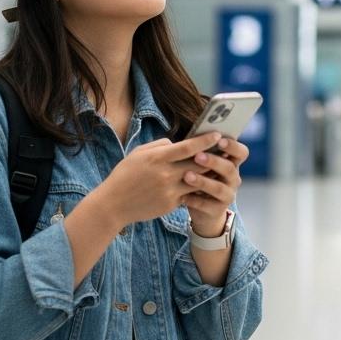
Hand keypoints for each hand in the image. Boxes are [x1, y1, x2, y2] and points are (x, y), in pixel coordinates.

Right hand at [97, 133, 221, 226]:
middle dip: (213, 156)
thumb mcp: (139, 153)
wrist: (113, 204)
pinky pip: (189, 194)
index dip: (205, 140)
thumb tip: (178, 143)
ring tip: (221, 167)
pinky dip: (197, 189)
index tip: (218, 134)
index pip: (187, 147)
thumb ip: (160, 146)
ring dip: (210, 174)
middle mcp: (165, 174)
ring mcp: (169, 190)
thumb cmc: (125, 175)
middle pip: (197, 163)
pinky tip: (206, 184)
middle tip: (227, 150)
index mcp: (157, 158)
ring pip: (198, 180)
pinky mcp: (170, 204)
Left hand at [182, 137, 248, 234]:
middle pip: (229, 168)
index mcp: (232, 163)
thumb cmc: (201, 178)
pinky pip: (207, 205)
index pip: (242, 152)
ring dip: (203, 181)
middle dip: (213, 161)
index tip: (219, 140)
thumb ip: (201, 152)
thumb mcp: (204, 165)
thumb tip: (190, 136)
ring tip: (187, 176)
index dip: (233, 146)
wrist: (204, 210)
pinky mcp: (218, 210)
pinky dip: (194, 200)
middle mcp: (233, 179)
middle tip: (197, 156)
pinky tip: (182, 196)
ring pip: (219, 188)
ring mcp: (228, 195)